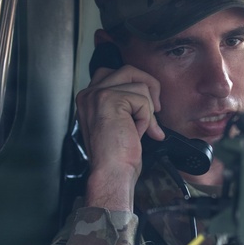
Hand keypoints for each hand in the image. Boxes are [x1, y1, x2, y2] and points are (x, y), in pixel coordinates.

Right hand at [74, 65, 165, 211]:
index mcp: (88, 99)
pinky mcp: (110, 99)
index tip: (147, 107)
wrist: (111, 173)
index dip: (137, 86)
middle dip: (148, 87)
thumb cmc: (116, 156)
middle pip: (128, 71)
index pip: (116, 74)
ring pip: (139, 84)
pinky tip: (137, 133)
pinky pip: (142, 99)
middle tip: (156, 110)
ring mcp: (97, 95)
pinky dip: (146, 118)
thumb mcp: (119, 123)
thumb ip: (125, 105)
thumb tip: (149, 94)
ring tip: (141, 129)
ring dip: (147, 109)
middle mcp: (89, 93)